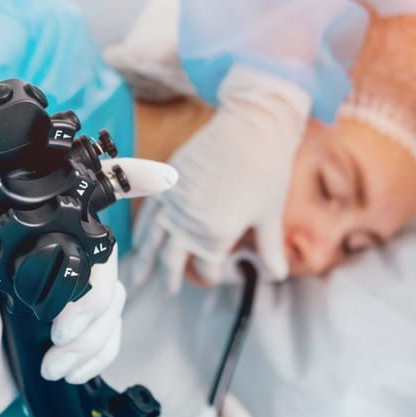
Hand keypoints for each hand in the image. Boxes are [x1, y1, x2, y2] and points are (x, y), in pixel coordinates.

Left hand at [0, 156, 177, 416]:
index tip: (163, 179)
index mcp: (26, 244)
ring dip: (91, 342)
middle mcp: (53, 264)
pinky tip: (67, 373)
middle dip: (92, 308)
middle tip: (59, 335)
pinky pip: (111, 338)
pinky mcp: (77, 334)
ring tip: (52, 364)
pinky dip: (96, 358)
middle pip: (107, 267)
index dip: (127, 183)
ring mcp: (68, 299)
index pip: (81, 206)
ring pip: (113, 307)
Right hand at [129, 64, 310, 292]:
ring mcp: (173, 202)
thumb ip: (270, 250)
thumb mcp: (270, 216)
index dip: (212, 277)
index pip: (207, 268)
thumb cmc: (266, 169)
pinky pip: (146, 213)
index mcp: (216, 235)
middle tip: (168, 290)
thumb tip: (278, 275)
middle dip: (171, 278)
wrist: (252, 126)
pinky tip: (139, 240)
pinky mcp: (166, 182)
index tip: (217, 277)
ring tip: (137, 278)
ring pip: (151, 241)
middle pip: (172, 261)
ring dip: (144, 262)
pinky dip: (140, 230)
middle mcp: (188, 223)